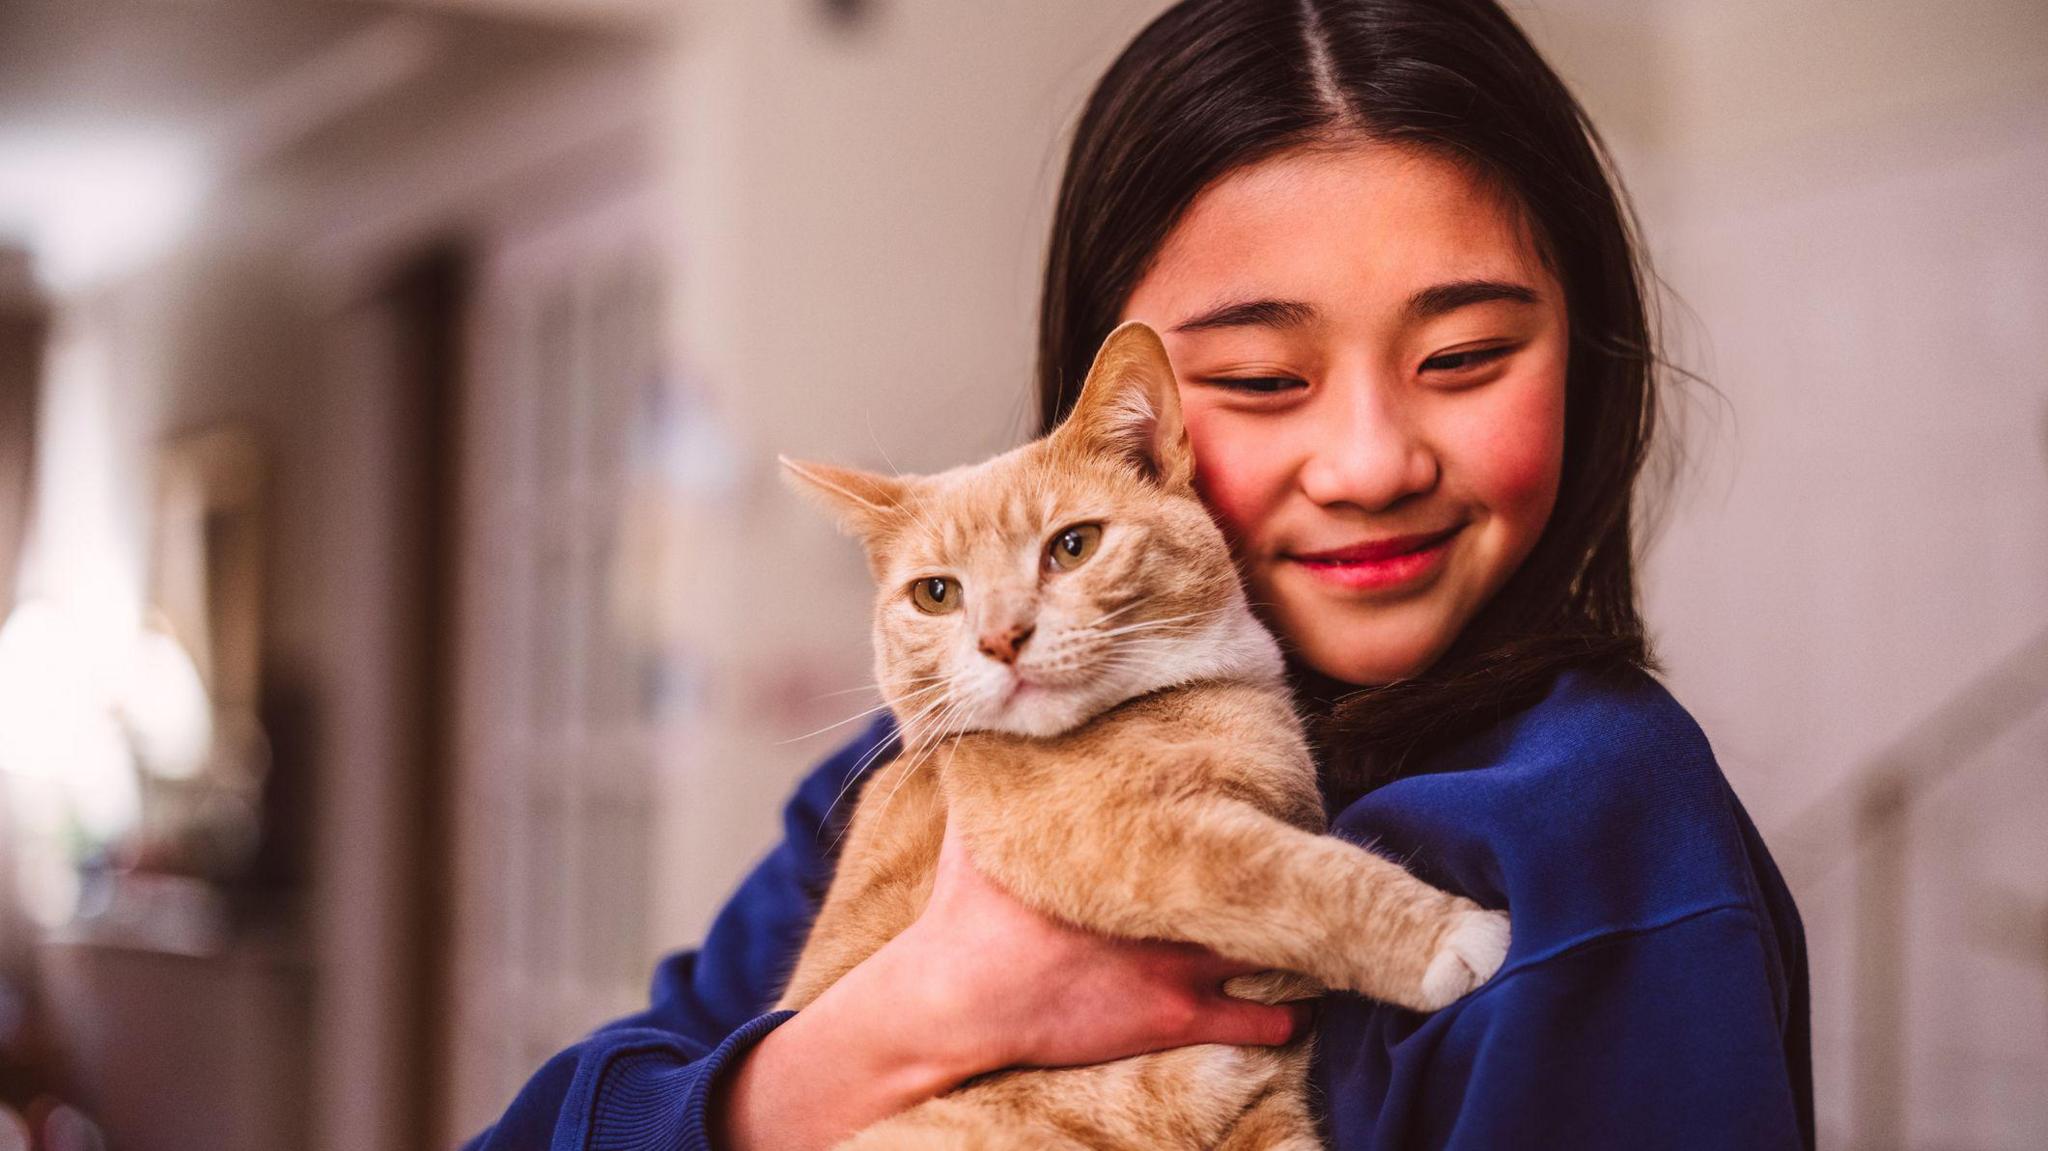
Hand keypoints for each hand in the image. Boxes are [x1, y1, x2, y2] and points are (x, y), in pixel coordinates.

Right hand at [906, 816, 1310, 1073]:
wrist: (959, 999)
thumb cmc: (965, 912)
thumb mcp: (979, 830)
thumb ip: (1000, 782)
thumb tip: (996, 730)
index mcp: (1132, 851)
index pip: (1216, 820)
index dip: (1250, 814)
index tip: (1267, 807)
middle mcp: (1170, 900)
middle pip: (1261, 876)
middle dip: (1282, 869)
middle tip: (1300, 862)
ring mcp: (1181, 961)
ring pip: (1277, 944)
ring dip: (1296, 939)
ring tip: (1313, 930)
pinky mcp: (1178, 1016)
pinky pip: (1264, 1021)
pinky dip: (1289, 1016)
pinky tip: (1300, 1008)